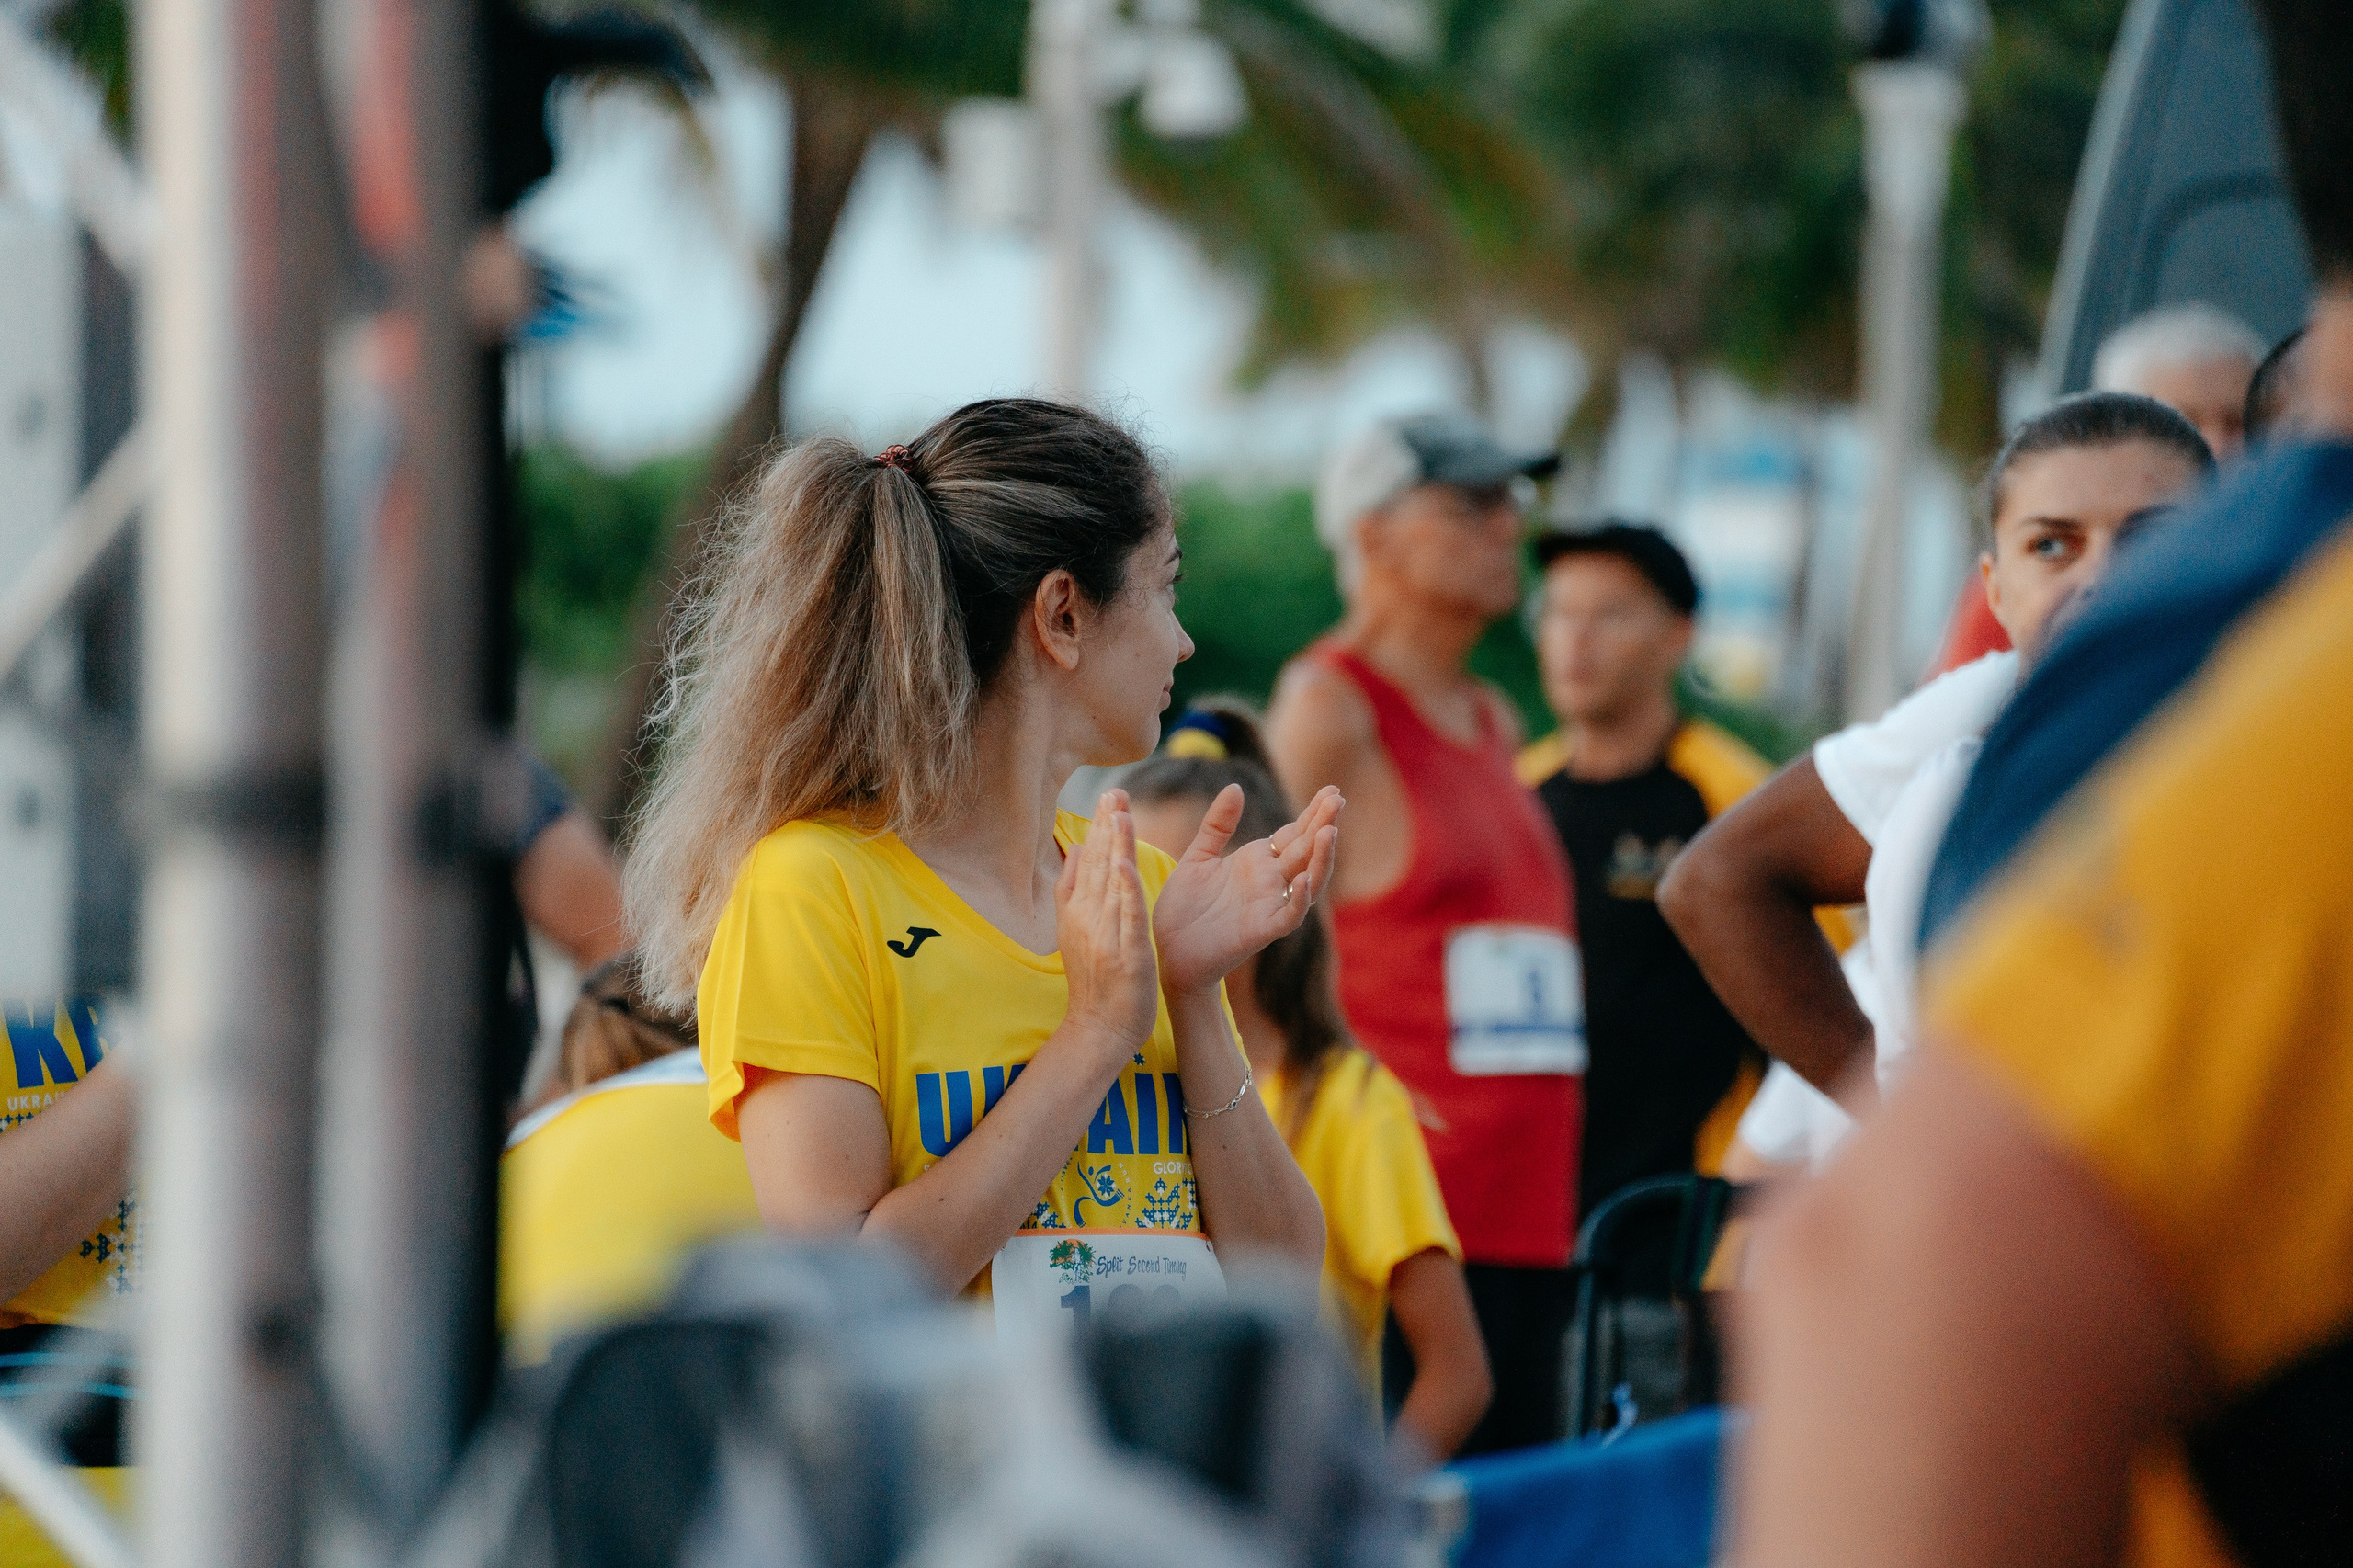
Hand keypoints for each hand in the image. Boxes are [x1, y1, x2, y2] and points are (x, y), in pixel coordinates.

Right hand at [1056, 791, 1161, 1054]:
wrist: (1098, 1029)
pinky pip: (1125, 916)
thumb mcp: (1077, 930)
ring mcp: (1104, 935)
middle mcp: (1086, 918)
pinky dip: (1125, 889)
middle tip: (1115, 791)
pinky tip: (1126, 865)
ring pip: (1110, 883)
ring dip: (1115, 846)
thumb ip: (1075, 891)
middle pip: (1096, 865)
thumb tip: (1079, 850)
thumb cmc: (1095, 981)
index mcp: (1077, 911)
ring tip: (1120, 812)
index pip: (1087, 862)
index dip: (1097, 828)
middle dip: (1106, 826)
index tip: (1107, 796)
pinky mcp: (1124, 953)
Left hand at [1152, 783, 1341, 995]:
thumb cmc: (1183, 907)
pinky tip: (1302, 880)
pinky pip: (1289, 916)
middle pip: (1306, 850)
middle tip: (1339, 799)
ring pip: (1309, 881)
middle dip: (1323, 825)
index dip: (1313, 812)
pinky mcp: (1261, 931)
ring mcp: (1269, 906)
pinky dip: (1298, 900)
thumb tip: (1236, 787)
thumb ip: (1217, 825)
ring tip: (1329, 832)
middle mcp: (1270, 882)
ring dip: (1321, 859)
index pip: (1294, 832)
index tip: (1332, 789)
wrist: (1166, 951)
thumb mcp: (1198, 857)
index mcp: (1257, 861)